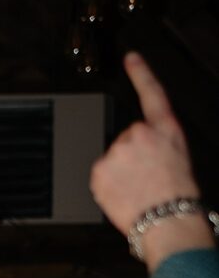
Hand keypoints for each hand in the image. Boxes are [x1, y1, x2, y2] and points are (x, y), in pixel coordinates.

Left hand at [91, 54, 200, 238]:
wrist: (167, 218)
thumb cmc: (177, 195)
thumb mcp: (178, 158)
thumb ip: (157, 145)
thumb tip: (141, 152)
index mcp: (165, 129)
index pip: (152, 94)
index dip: (141, 74)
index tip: (131, 58)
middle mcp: (139, 134)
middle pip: (127, 138)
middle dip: (132, 155)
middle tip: (146, 176)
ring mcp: (117, 151)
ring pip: (114, 158)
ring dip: (121, 171)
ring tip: (138, 187)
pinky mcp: (100, 169)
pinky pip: (102, 175)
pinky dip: (109, 184)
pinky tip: (125, 193)